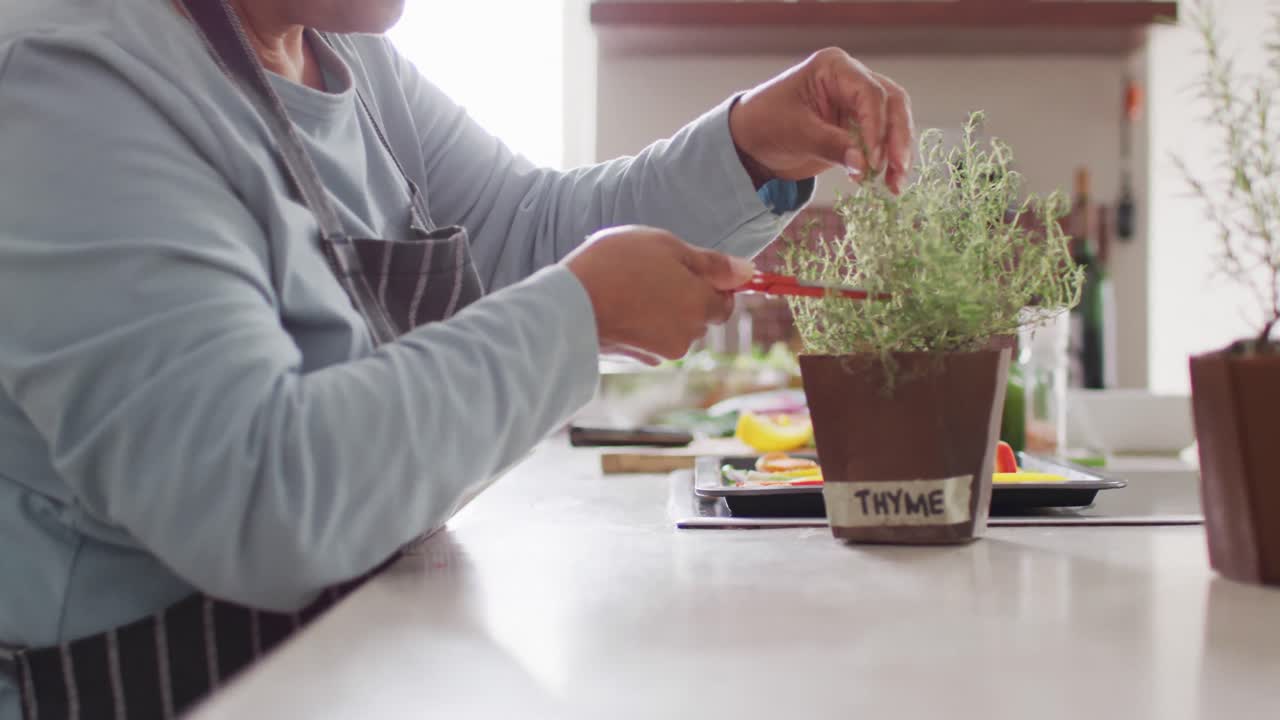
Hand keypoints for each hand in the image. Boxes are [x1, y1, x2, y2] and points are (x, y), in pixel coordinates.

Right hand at [564, 226, 754, 364]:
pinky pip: (652, 339)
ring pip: (675, 327)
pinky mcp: (639, 360)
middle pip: (700, 315)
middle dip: (685, 295)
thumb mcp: (667, 246)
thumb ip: (710, 262)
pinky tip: (620, 306)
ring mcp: (663, 351)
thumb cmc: (617, 265)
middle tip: (652, 271)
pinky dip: (643, 325)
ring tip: (629, 285)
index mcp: (701, 305)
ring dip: (662, 309)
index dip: (712, 283)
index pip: (726, 301)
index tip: (687, 268)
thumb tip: (748, 273)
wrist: (568, 304)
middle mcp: (688, 335)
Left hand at [728, 48, 914, 193]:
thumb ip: (831, 145)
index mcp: (834, 67)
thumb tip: (865, 164)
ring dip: (898, 153)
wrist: (751, 141)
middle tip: (898, 170)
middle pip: (892, 104)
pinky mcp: (859, 126)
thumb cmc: (765, 123)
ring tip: (895, 185)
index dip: (877, 126)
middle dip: (897, 139)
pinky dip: (886, 162)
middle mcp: (852, 79)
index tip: (873, 160)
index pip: (870, 93)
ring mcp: (857, 102)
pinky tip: (885, 183)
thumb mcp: (796, 133)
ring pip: (894, 122)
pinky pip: (882, 141)